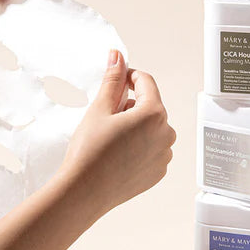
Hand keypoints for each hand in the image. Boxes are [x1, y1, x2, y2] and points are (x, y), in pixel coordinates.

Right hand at [62, 49, 175, 214]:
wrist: (84, 192)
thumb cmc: (89, 152)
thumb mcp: (100, 109)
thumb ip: (113, 80)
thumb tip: (117, 57)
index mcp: (154, 114)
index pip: (146, 81)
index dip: (128, 76)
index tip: (116, 79)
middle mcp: (166, 134)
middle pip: (150, 105)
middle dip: (129, 104)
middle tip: (105, 115)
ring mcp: (164, 155)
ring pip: (151, 127)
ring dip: (135, 125)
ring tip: (110, 137)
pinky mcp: (158, 171)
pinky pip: (152, 148)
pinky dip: (138, 145)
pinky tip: (117, 153)